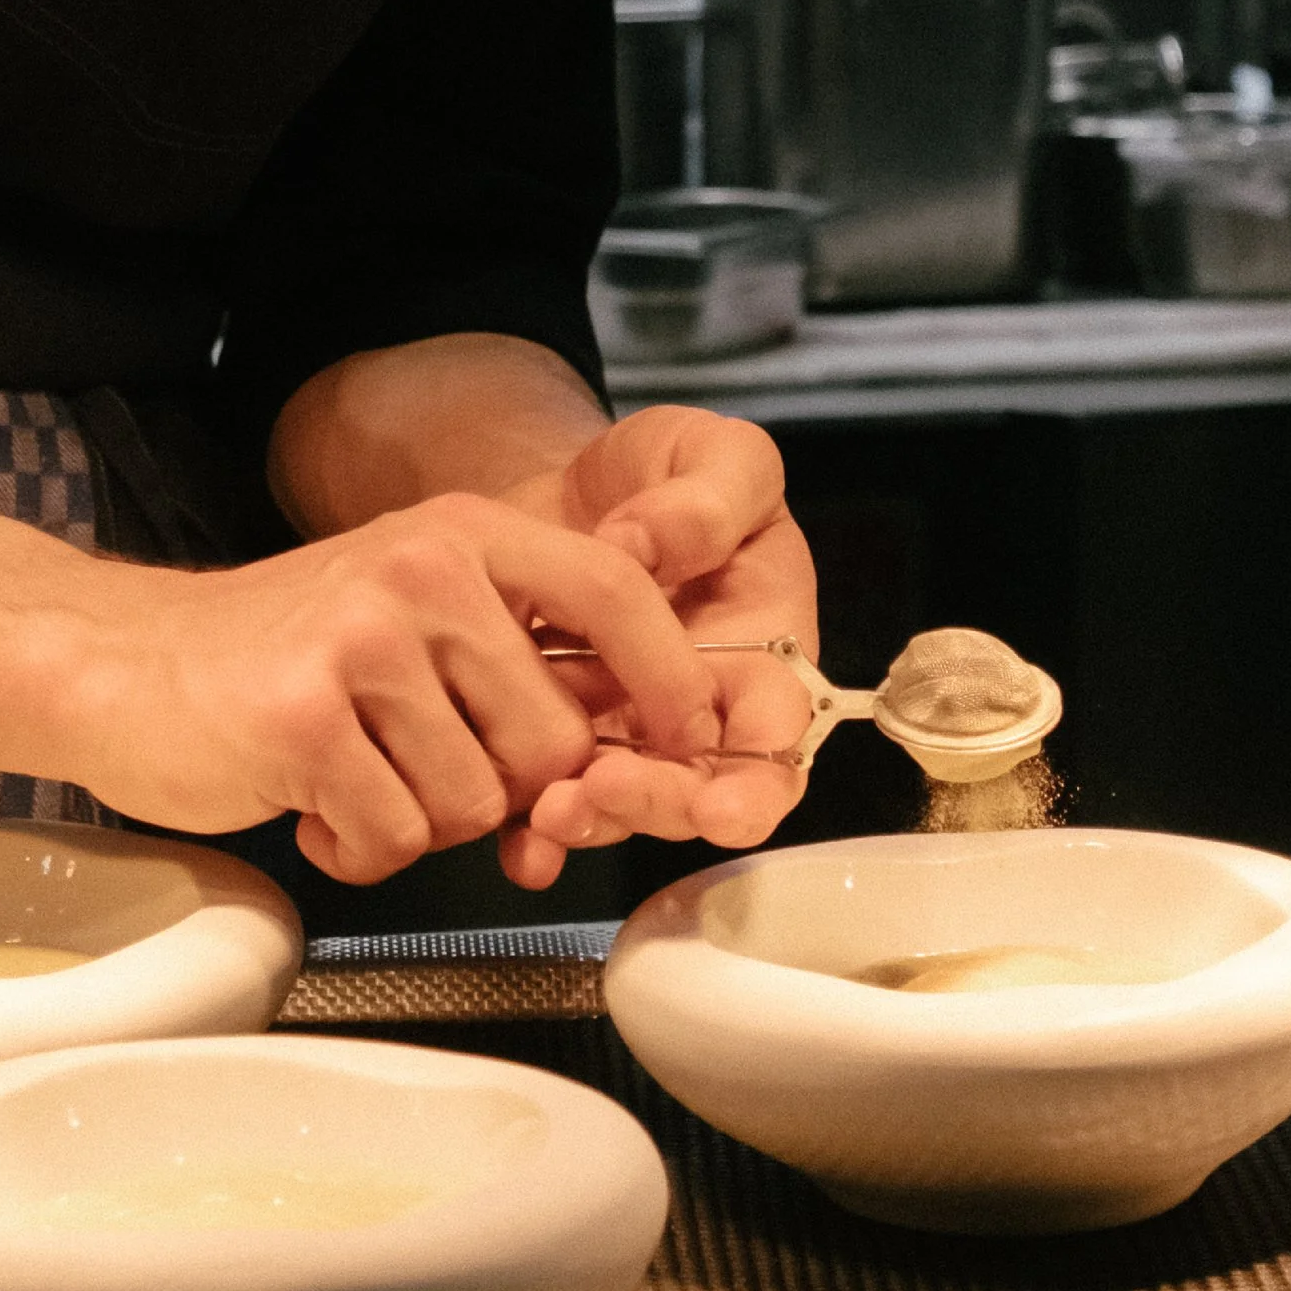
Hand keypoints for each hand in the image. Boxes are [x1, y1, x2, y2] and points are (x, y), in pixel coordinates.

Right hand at [84, 493, 724, 883]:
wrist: (125, 661)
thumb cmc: (284, 653)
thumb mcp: (413, 611)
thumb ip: (514, 663)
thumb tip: (629, 753)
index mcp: (465, 533)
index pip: (618, 593)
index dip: (669, 680)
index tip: (686, 742)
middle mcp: (424, 569)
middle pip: (553, 741)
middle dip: (503, 794)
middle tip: (427, 775)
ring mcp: (364, 639)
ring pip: (474, 804)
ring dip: (421, 824)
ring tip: (358, 776)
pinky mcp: (305, 718)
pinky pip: (394, 838)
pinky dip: (358, 849)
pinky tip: (314, 803)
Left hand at [492, 406, 816, 885]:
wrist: (570, 487)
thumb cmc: (662, 473)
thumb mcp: (709, 451)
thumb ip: (709, 496)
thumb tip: (647, 547)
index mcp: (762, 648)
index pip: (774, 732)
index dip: (755, 780)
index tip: (719, 805)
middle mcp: (701, 711)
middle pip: (698, 787)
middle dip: (658, 804)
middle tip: (605, 789)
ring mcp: (627, 732)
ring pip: (624, 804)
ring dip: (592, 818)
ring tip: (549, 809)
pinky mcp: (558, 738)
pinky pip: (551, 798)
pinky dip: (532, 829)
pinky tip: (516, 838)